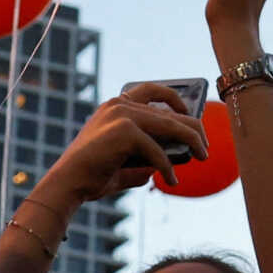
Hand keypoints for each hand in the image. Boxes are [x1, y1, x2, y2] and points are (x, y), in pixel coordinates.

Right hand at [40, 84, 207, 201]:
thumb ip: (150, 154)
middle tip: (204, 148)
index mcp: (116, 105)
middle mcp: (119, 104)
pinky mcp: (125, 131)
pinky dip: (168, 167)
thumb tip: (180, 157)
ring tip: (202, 156)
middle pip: (171, 111)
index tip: (191, 113)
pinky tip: (171, 181)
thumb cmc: (93, 174)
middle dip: (193, 128)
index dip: (176, 98)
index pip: (153, 90)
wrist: (68, 183)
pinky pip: (158, 151)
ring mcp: (122, 115)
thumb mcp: (127, 159)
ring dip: (192, 142)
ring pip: (172, 126)